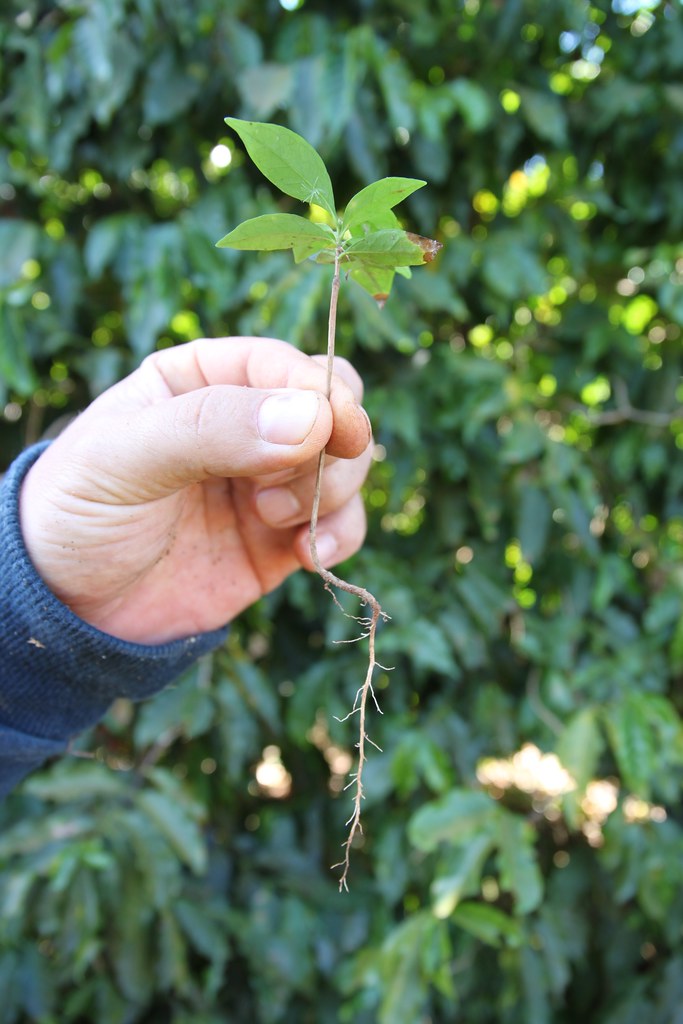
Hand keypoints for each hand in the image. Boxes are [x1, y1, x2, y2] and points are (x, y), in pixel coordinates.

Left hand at [19, 337, 371, 643]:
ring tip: (271, 520)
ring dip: (330, 491)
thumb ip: (209, 428)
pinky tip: (307, 557)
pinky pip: (343, 523)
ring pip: (346, 464)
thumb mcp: (123, 457)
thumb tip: (313, 417)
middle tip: (284, 487)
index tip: (331, 428)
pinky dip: (341, 535)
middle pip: (331, 407)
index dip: (317, 390)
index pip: (281, 364)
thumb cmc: (78, 513)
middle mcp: (243, 424)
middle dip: (332, 443)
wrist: (69, 611)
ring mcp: (268, 482)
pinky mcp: (282, 538)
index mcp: (199, 379)